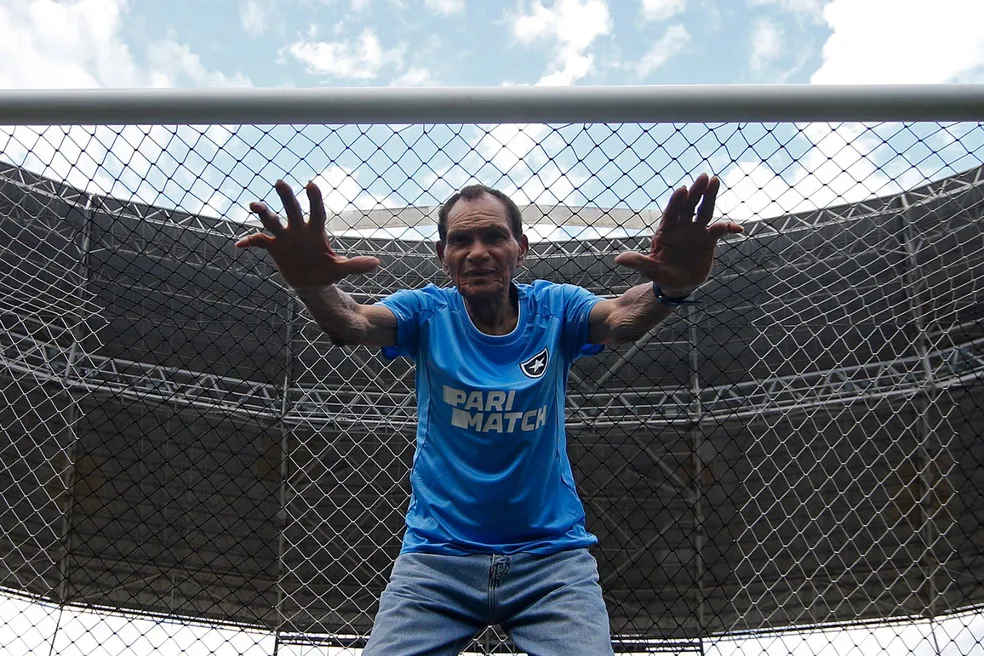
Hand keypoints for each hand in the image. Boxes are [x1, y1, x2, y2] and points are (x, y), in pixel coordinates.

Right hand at [235, 180, 379, 288]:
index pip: (316, 211)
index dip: (314, 199)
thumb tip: (376, 263)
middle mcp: (298, 230)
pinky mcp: (274, 248)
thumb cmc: (327, 272)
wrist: (312, 284)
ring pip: (272, 221)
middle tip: (280, 183)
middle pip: (291, 210)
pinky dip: (250, 242)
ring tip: (255, 204)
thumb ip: (355, 265)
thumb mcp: (340, 270)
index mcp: (316, 231)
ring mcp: (285, 238)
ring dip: (264, 213)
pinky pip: (259, 242)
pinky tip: (239, 245)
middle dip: (286, 198)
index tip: (311, 185)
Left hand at [614, 173, 742, 294]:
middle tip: (704, 177)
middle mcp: (682, 227)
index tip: (682, 190)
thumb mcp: (650, 270)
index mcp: (666, 231)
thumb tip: (618, 259)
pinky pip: (720, 230)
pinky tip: (738, 229)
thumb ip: (638, 263)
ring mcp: (696, 231)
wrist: (677, 285)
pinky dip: (728, 228)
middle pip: (689, 207)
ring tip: (716, 182)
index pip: (672, 213)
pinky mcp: (708, 240)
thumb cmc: (661, 275)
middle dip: (696, 192)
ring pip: (704, 211)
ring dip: (710, 197)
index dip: (677, 201)